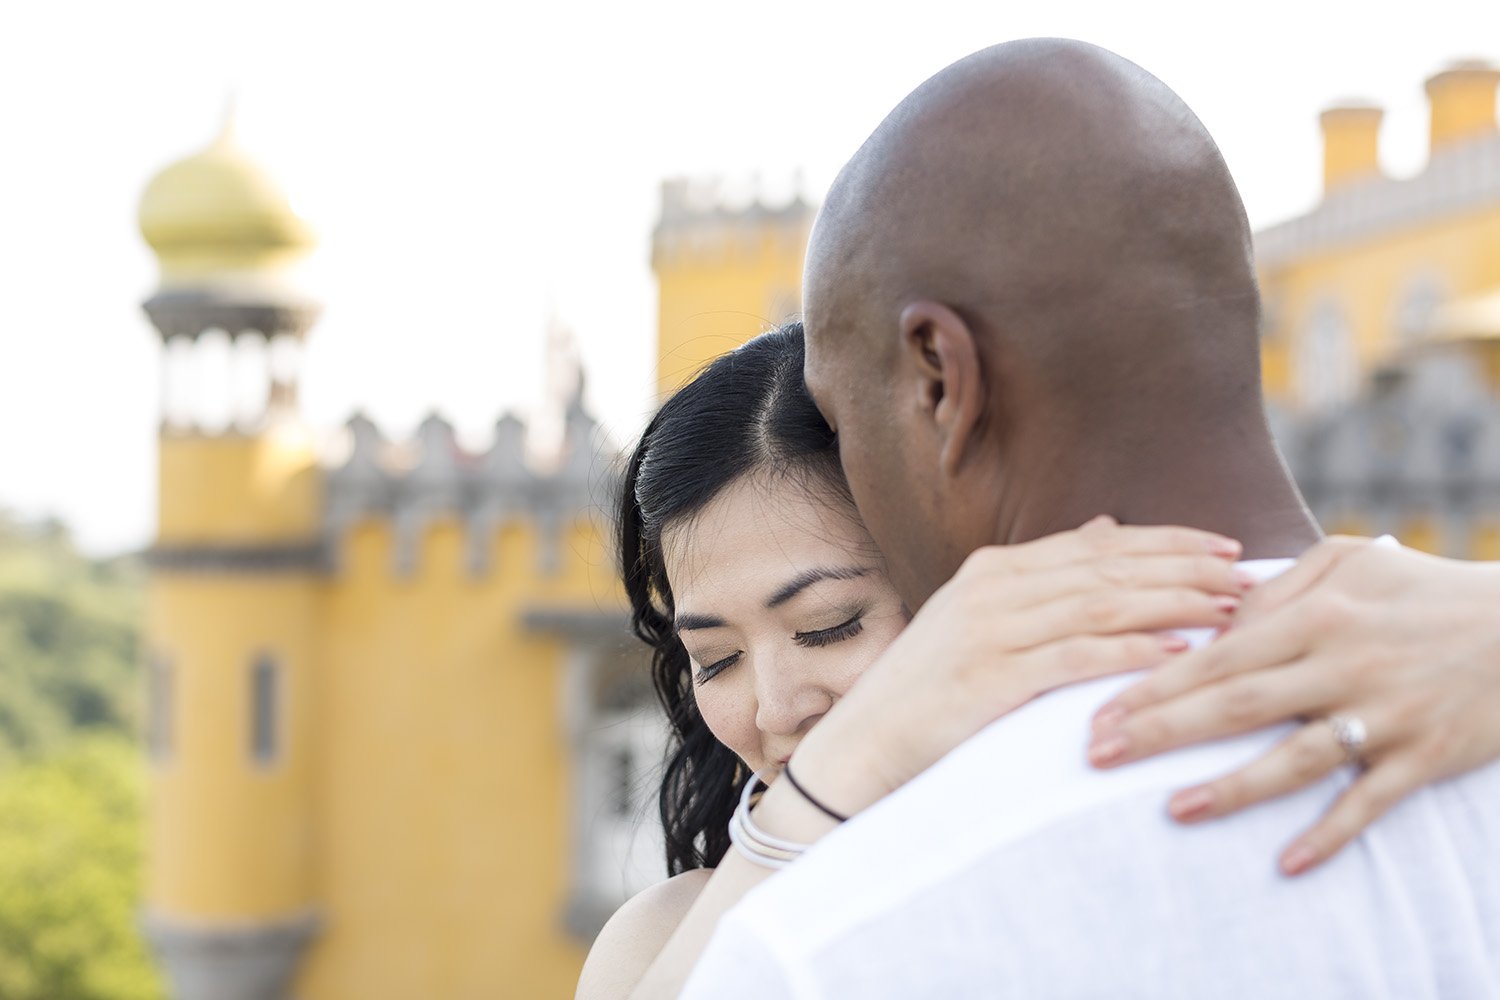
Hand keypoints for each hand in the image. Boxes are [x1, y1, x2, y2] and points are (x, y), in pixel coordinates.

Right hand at [789, 516, 1249, 815]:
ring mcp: (988, 630)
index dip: (1165, 543)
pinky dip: (1133, 651)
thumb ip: (1043, 578)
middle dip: (1183, 569)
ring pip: (1102, 605)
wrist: (861, 749)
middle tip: (1246, 575)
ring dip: (1173, 604)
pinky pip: (1077, 657)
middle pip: (1108, 568)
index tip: (1223, 548)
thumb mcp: (980, 621)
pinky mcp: (989, 677)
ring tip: (1230, 610)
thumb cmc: (927, 693)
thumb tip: (1104, 528)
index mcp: (993, 569)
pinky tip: (1181, 652)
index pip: (1097, 545)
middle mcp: (991, 588)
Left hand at [1087, 537, 1499, 874]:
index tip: (1100, 710)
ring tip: (1173, 809)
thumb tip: (1215, 621)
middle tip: (1099, 756)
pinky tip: (1287, 862)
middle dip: (1161, 731)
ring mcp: (1384, 715)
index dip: (1155, 685)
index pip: (1217, 655)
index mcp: (1316, 615)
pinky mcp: (1425, 756)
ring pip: (1295, 759)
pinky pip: (1370, 803)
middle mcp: (1343, 665)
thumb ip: (1277, 586)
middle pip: (1236, 704)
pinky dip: (1330, 834)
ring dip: (1231, 787)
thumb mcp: (1349, 560)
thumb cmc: (1422, 588)